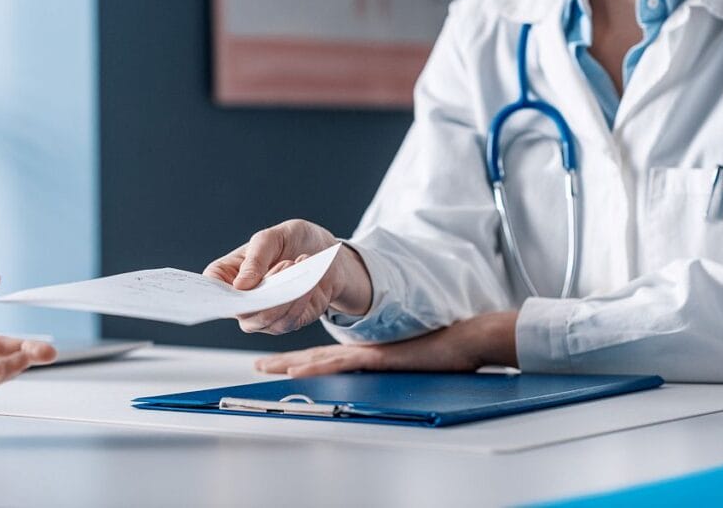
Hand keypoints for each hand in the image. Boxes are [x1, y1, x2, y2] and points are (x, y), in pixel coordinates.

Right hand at [203, 219, 372, 334]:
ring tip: (299, 267)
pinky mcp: (287, 322)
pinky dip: (298, 304)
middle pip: (241, 311)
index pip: (212, 291)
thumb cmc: (291, 241)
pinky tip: (308, 284)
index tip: (236, 288)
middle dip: (264, 291)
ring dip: (284, 297)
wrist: (325, 254)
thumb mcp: (271, 238)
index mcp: (228, 276)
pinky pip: (287, 323)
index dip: (216, 295)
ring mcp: (264, 316)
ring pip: (265, 321)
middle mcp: (243, 301)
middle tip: (286, 263)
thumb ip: (255, 258)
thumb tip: (239, 287)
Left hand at [255, 311, 518, 376]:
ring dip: (291, 364)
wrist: (463, 340)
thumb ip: (387, 370)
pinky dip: (316, 368)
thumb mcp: (406, 365)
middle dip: (284, 362)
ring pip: (319, 359)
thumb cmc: (442, 354)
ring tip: (265, 367)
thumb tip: (376, 384)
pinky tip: (297, 372)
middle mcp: (361, 351)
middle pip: (314, 358)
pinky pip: (340, 364)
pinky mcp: (375, 358)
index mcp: (366, 353)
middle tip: (259, 365)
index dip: (299, 362)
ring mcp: (366, 353)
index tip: (277, 365)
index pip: (325, 359)